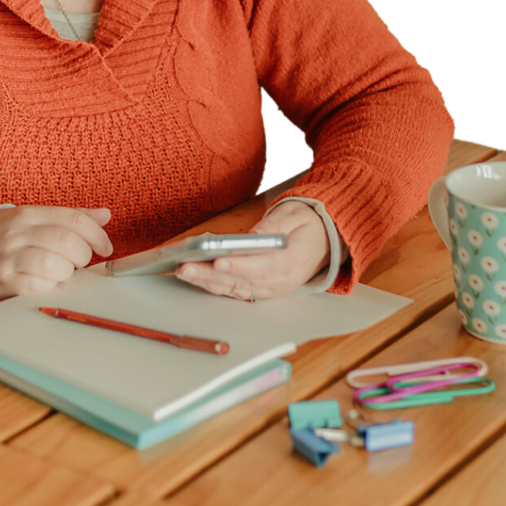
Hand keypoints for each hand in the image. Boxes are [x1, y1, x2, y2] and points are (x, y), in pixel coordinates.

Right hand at [0, 206, 112, 302]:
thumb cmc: (1, 237)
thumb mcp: (32, 218)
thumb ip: (69, 217)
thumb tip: (104, 215)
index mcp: (29, 214)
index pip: (73, 219)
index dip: (97, 235)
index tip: (105, 248)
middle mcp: (19, 233)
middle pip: (67, 242)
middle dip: (83, 255)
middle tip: (81, 262)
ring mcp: (9, 257)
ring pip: (55, 265)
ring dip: (67, 273)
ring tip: (62, 273)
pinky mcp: (2, 281)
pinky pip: (36, 286)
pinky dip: (48, 287)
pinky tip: (46, 284)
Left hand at [175, 201, 329, 299]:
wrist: (323, 240)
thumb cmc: (307, 223)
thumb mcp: (294, 216)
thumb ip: (271, 228)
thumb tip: (249, 238)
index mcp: (293, 261)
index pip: (262, 265)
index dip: (239, 265)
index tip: (218, 259)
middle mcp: (281, 281)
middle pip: (241, 281)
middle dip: (209, 275)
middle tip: (184, 266)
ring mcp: (270, 289)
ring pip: (233, 289)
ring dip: (205, 281)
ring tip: (182, 270)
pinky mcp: (260, 290)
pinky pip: (233, 290)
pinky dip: (212, 284)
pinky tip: (193, 275)